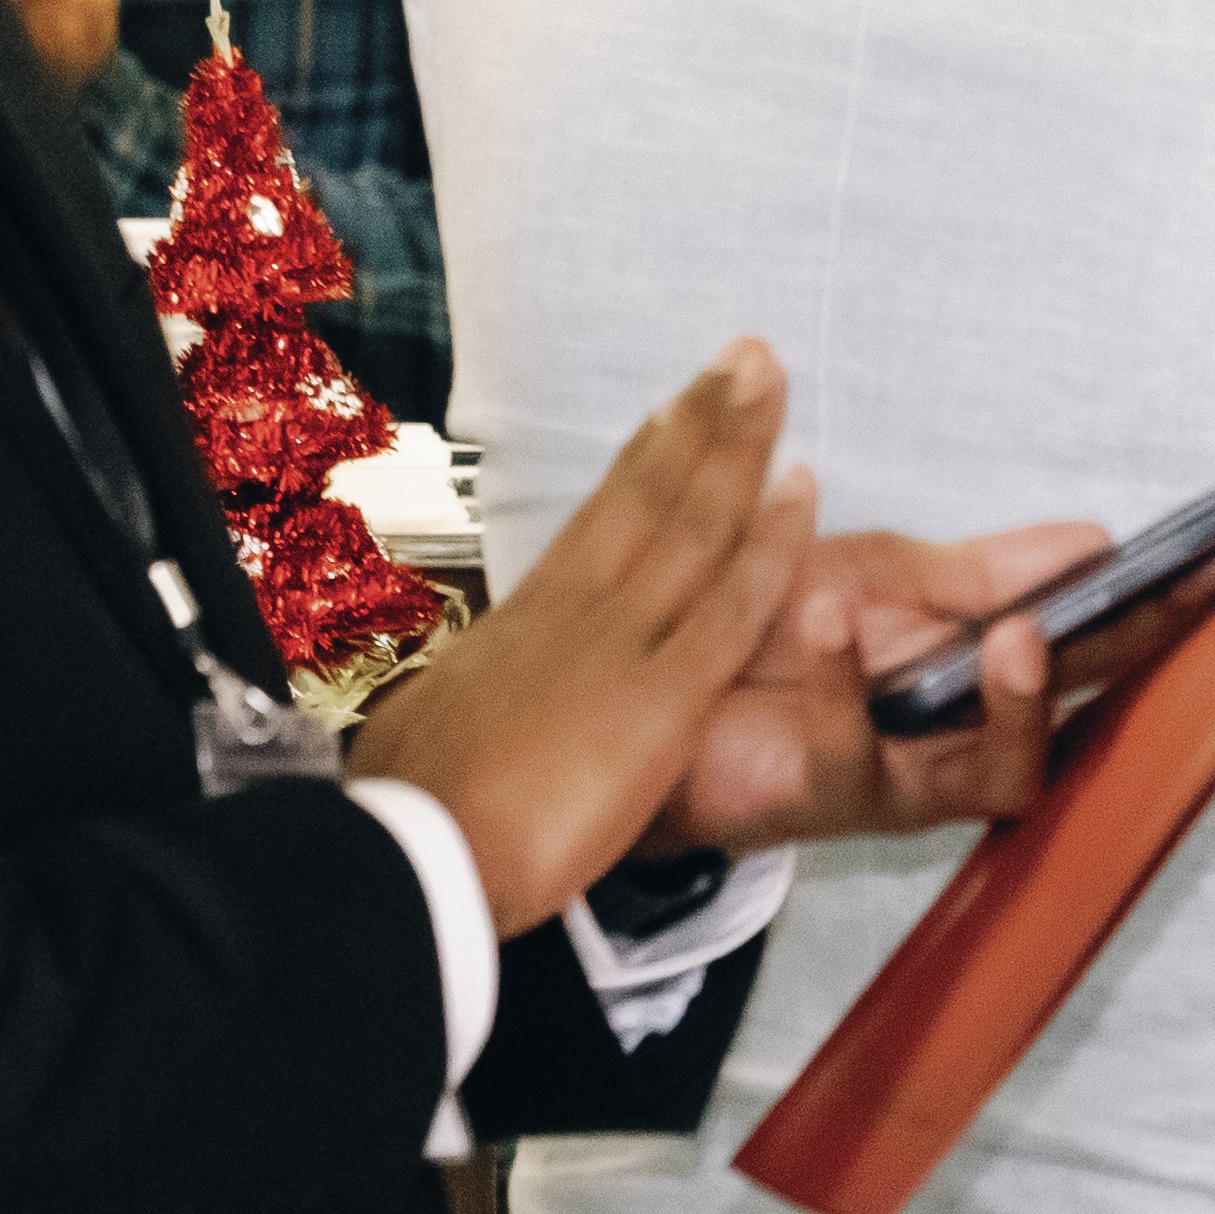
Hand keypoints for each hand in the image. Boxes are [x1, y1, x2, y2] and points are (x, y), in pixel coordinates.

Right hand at [353, 344, 813, 916]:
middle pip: (648, 497)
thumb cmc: (412, 811)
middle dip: (700, 422)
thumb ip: (466, 701)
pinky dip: (770, 543)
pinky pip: (729, 607)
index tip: (677, 410)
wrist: (412, 857)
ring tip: (769, 378)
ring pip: (691, 525)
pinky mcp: (658, 698)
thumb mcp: (430, 730)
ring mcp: (619, 645)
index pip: (598, 526)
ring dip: (737, 446)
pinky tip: (802, 489)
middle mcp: (575, 613)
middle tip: (746, 356)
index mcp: (525, 624)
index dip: (644, 464)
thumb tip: (447, 698)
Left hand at [657, 515, 1214, 854]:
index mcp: (982, 668)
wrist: (644, 686)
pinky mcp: (827, 799)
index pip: (1099, 639)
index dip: (1164, 607)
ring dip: (1018, 702)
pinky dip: (843, 679)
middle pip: (1081, 708)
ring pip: (1001, 772)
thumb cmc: (761, 634)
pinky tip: (827, 612)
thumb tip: (1093, 542)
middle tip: (1163, 596)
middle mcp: (961, 733)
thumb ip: (983, 570)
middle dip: (1131, 652)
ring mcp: (904, 777)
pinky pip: (854, 752)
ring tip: (1019, 633)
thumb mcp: (880, 574)